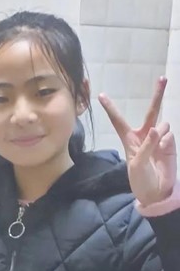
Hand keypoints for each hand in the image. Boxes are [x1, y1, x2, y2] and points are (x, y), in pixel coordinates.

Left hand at [99, 78, 176, 206]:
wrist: (156, 192)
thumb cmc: (140, 180)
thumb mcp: (138, 165)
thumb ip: (147, 146)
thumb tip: (157, 128)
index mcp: (130, 140)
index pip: (119, 121)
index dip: (111, 108)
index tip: (100, 95)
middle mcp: (144, 136)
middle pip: (151, 111)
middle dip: (158, 95)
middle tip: (163, 78)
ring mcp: (158, 139)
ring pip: (162, 125)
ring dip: (159, 134)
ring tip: (156, 151)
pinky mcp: (169, 144)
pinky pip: (169, 136)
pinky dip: (167, 142)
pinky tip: (164, 153)